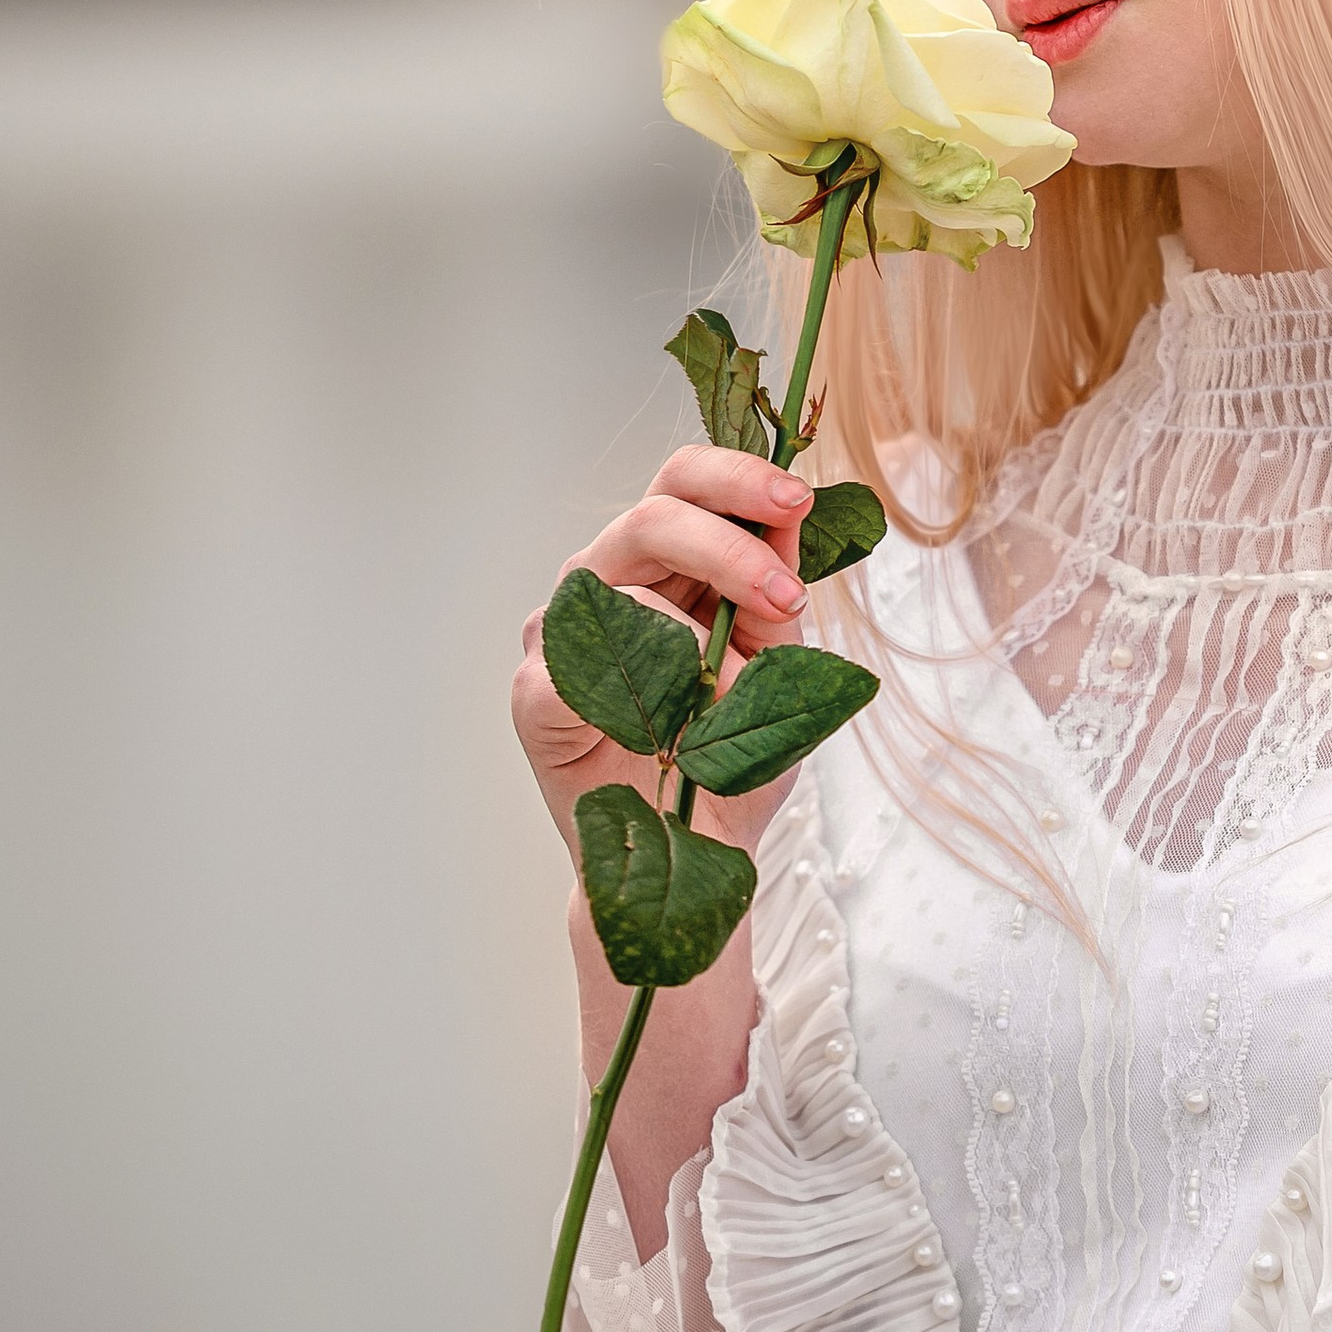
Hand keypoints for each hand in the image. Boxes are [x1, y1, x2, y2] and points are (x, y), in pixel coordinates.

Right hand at [511, 444, 812, 860]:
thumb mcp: (779, 667)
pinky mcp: (533, 691)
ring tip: (735, 700)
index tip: (798, 498)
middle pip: (652, 514)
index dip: (739, 477)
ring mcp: (561, 632)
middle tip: (786, 597)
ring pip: (620, 587)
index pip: (685, 481)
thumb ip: (774, 590)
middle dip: (729, 547)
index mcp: (664, 562)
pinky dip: (641, 691)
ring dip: (697, 642)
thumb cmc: (730, 756)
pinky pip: (577, 664)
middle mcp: (605, 580)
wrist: (693, 854)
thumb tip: (791, 513)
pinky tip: (669, 725)